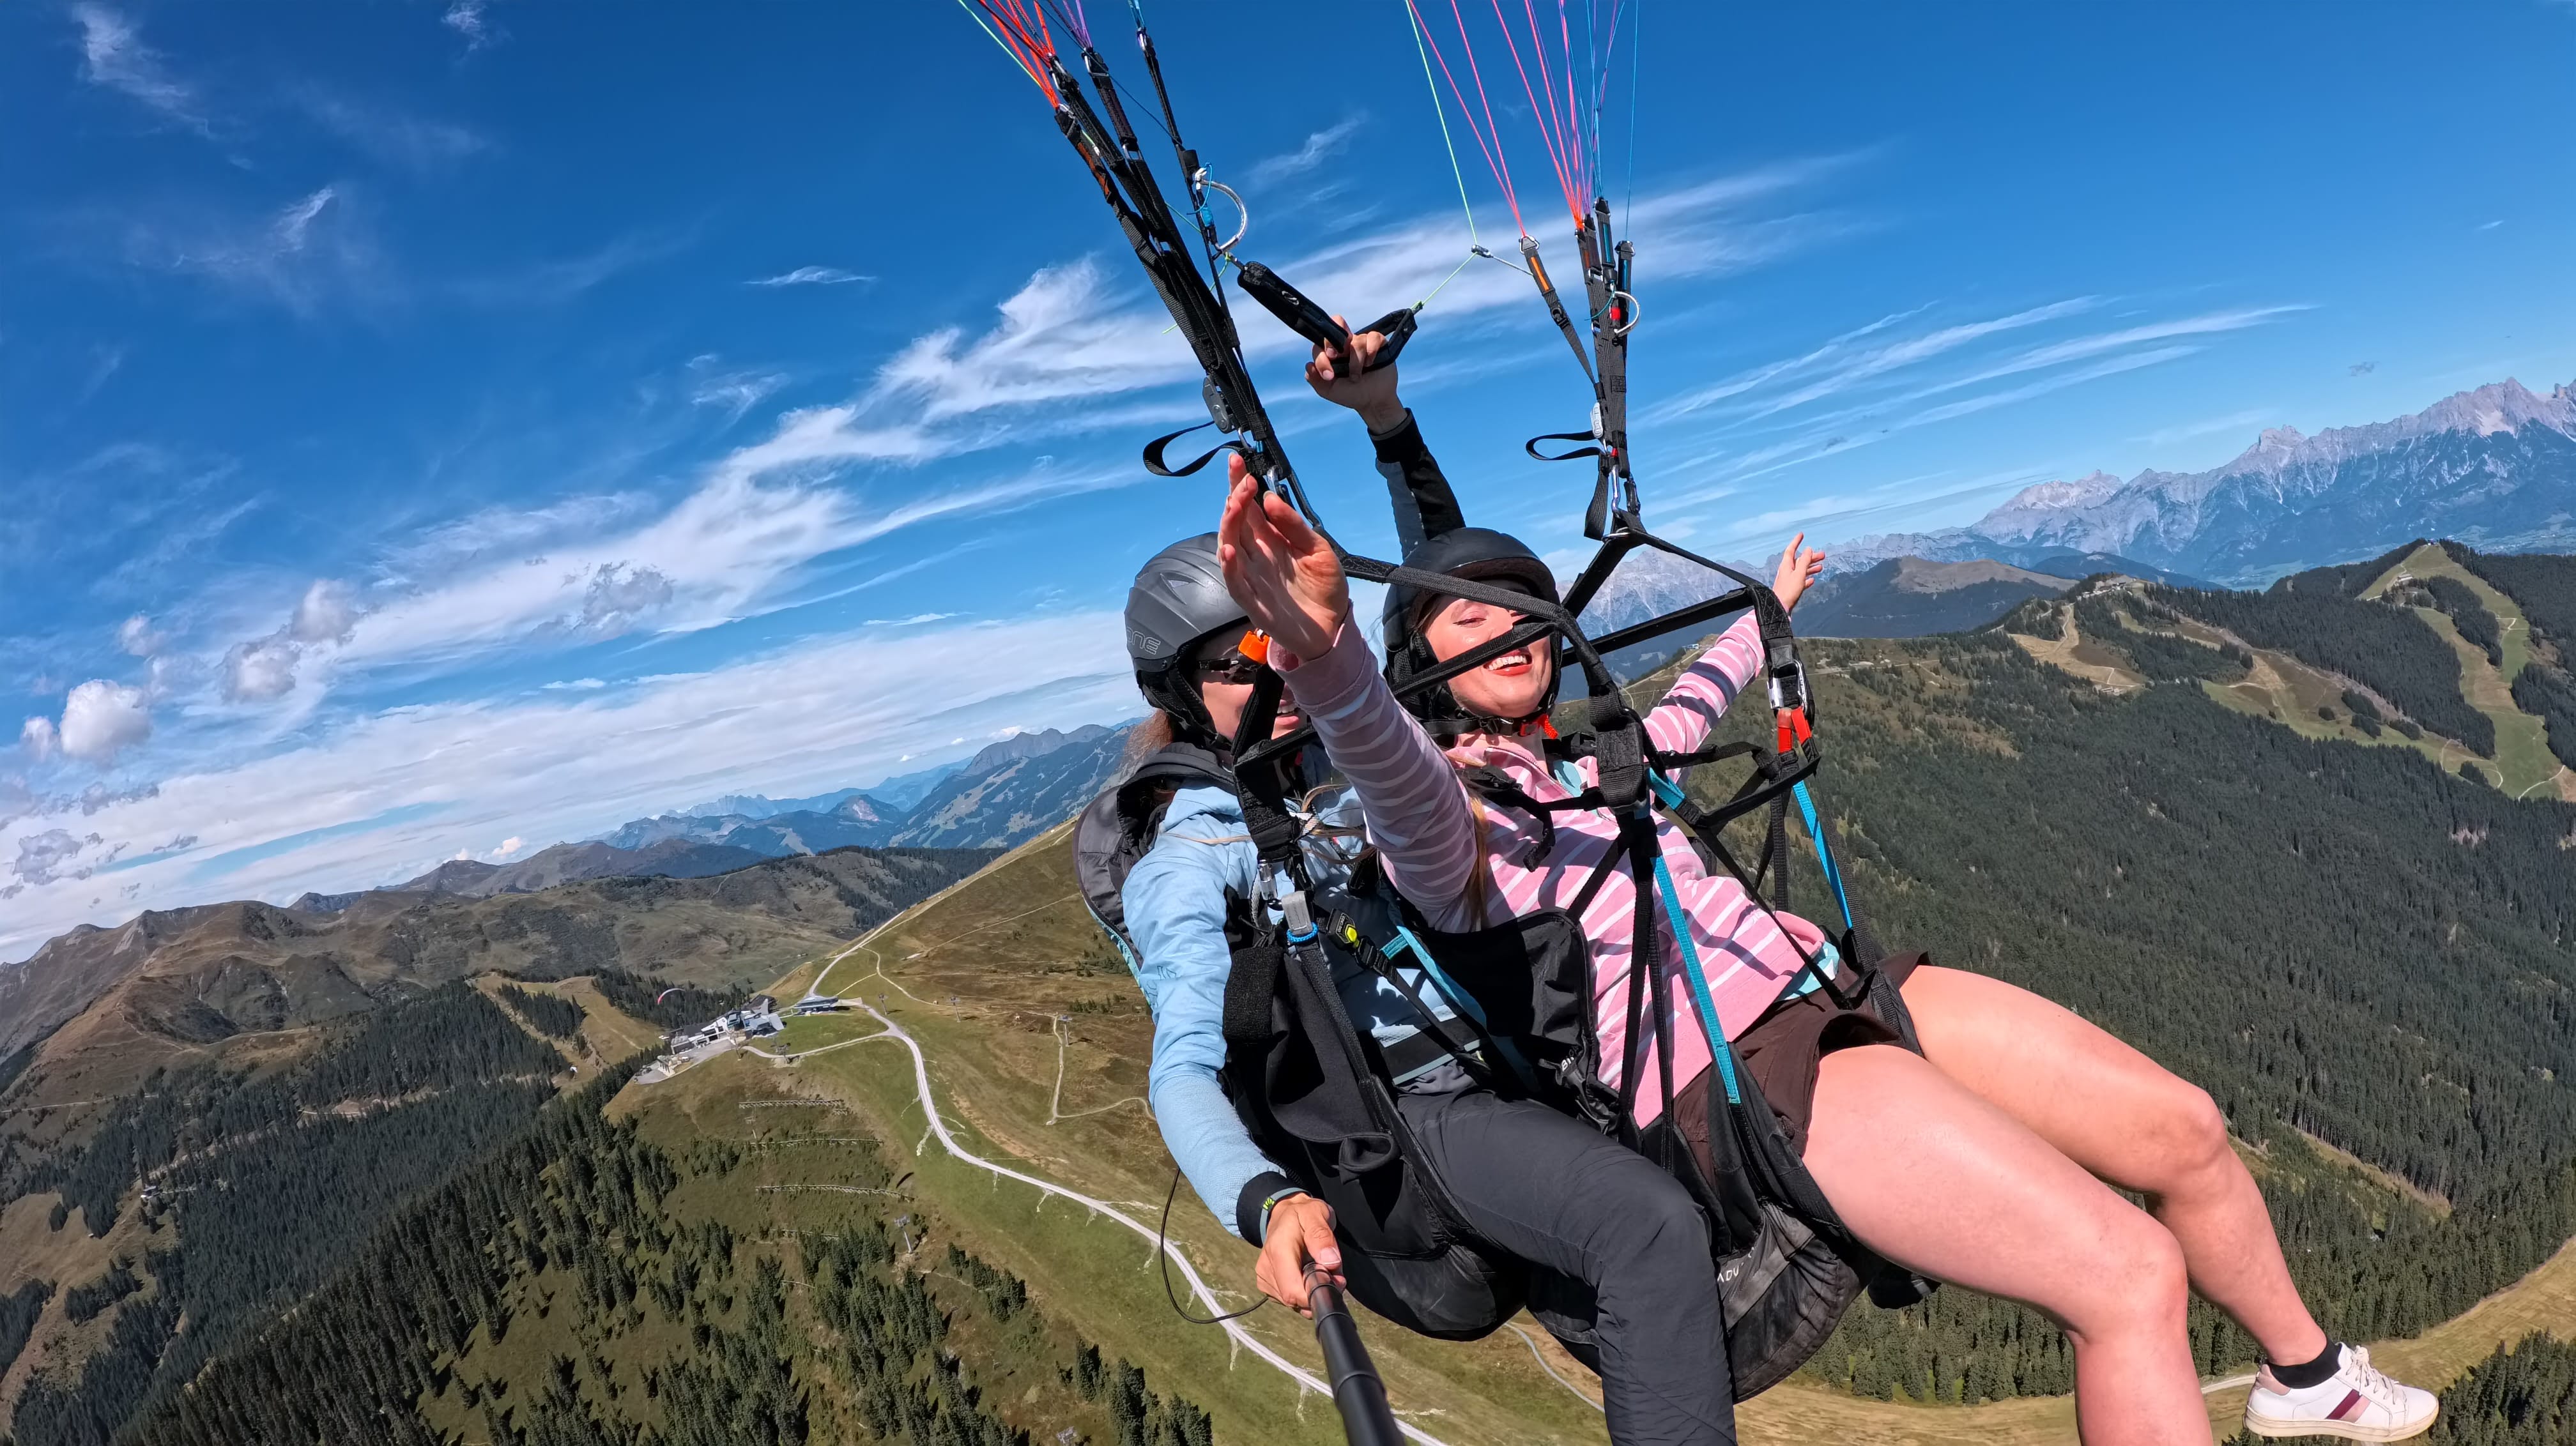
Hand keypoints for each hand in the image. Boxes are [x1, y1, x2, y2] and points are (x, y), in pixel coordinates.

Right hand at [1218, 454, 1349, 660]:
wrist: (1334, 627)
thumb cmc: (1324, 589)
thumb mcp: (1318, 549)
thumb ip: (1295, 526)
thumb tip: (1270, 499)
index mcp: (1270, 541)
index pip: (1249, 508)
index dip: (1240, 485)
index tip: (1238, 461)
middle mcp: (1256, 556)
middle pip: (1235, 524)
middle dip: (1234, 500)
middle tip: (1243, 481)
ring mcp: (1253, 579)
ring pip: (1230, 549)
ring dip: (1229, 526)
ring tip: (1235, 504)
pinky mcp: (1254, 603)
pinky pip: (1236, 584)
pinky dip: (1230, 568)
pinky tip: (1230, 551)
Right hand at [1254, 1193, 1341, 1315]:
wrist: (1283, 1214)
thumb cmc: (1302, 1213)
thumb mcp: (1317, 1214)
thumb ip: (1322, 1237)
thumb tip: (1330, 1262)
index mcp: (1278, 1250)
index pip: (1292, 1291)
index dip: (1315, 1295)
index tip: (1333, 1281)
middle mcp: (1266, 1267)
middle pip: (1295, 1300)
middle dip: (1317, 1292)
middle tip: (1332, 1272)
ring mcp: (1264, 1278)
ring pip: (1293, 1303)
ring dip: (1311, 1292)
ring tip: (1318, 1268)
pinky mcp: (1266, 1285)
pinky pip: (1289, 1300)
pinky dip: (1302, 1292)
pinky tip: (1306, 1274)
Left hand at [1305, 315, 1403, 432]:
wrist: (1373, 402)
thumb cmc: (1351, 394)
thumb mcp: (1330, 391)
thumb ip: (1316, 380)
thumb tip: (1308, 365)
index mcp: (1332, 352)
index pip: (1321, 342)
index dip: (1321, 356)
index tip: (1328, 375)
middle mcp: (1346, 343)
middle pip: (1337, 322)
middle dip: (1332, 341)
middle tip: (1334, 356)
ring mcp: (1362, 341)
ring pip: (1357, 340)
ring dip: (1356, 361)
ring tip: (1358, 375)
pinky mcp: (1378, 343)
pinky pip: (1374, 337)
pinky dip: (1371, 351)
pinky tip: (1371, 363)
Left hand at [1772, 532, 1825, 612]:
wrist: (1780, 608)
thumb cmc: (1789, 591)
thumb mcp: (1799, 574)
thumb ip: (1804, 561)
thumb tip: (1808, 549)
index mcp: (1786, 565)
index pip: (1791, 550)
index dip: (1796, 541)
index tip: (1801, 534)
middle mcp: (1786, 571)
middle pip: (1799, 561)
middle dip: (1810, 557)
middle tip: (1823, 555)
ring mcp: (1788, 580)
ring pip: (1801, 571)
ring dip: (1811, 568)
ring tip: (1821, 567)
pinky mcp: (1791, 589)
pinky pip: (1800, 581)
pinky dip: (1807, 579)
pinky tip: (1812, 580)